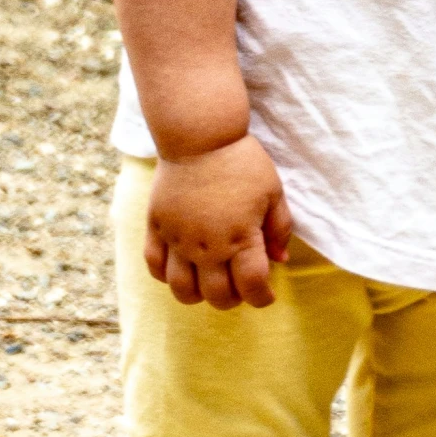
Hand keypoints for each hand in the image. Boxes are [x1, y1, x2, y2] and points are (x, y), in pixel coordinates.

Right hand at [145, 136, 292, 309]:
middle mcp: (207, 246)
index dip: (263, 298)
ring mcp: (178, 239)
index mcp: (241, 238)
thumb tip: (280, 259)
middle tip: (240, 286)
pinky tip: (181, 269)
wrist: (199, 137)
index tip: (267, 295)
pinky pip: (155, 266)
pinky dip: (166, 276)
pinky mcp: (156, 228)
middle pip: (218, 296)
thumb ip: (279, 229)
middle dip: (234, 299)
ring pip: (182, 290)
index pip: (252, 287)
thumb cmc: (241, 162)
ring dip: (199, 295)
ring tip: (209, 283)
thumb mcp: (273, 192)